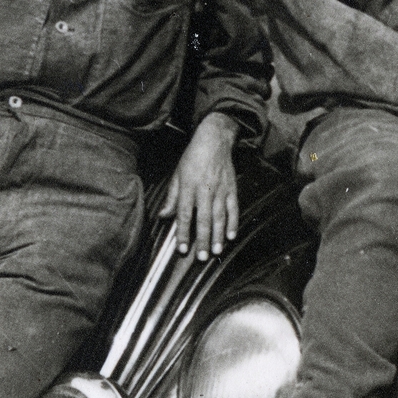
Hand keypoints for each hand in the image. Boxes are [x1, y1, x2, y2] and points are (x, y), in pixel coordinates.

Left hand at [160, 113, 240, 260]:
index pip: (184, 214)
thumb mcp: (177, 175)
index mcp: (188, 187)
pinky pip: (233, 208)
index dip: (183, 233)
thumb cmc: (193, 158)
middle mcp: (204, 190)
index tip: (181, 248)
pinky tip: (231, 236)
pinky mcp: (232, 188)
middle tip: (201, 257)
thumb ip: (172, 197)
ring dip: (218, 236)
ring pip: (219, 217)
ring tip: (216, 251)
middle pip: (203, 219)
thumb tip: (163, 216)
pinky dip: (233, 223)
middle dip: (202, 240)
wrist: (214, 140)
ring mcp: (220, 190)